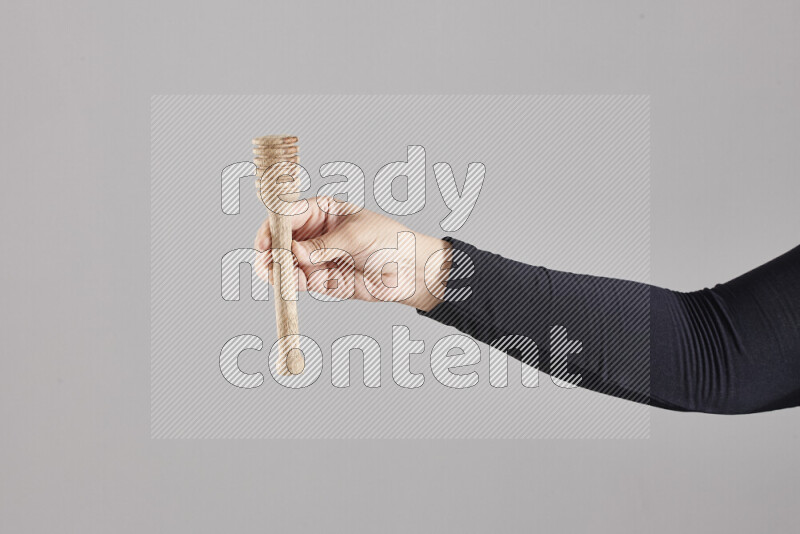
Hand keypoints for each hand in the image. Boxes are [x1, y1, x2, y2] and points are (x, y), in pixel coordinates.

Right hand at [254, 196, 450, 310]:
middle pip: (279, 239)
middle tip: (269, 262)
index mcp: (322, 210)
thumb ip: (326, 245)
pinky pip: (296, 281)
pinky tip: (289, 284)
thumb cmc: (390, 241)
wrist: (409, 271)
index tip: (267, 241)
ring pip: (283, 263)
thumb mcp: (358, 236)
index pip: (288, 214)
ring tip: (277, 275)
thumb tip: (296, 253)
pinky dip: (289, 283)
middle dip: (270, 250)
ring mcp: (313, 257)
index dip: (274, 227)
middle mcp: (312, 232)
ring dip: (275, 269)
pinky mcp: (318, 279)